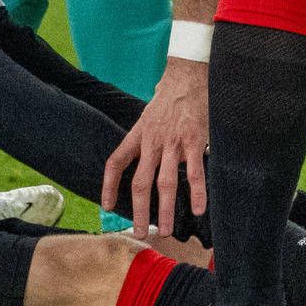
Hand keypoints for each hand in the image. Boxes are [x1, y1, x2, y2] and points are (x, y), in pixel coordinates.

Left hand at [104, 59, 210, 237]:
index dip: (109, 186)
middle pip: (140, 183)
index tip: (108, 206)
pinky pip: (194, 172)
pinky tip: (198, 209)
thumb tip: (148, 146)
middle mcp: (152, 142)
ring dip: (164, 210)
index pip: (116, 163)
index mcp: (139, 134)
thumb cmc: (172, 92)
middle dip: (139, 212)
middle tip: (140, 233)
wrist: (189, 73)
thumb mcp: (150, 112)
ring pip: (165, 184)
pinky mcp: (194, 141)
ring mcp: (173, 143)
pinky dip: (197, 192)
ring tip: (166, 230)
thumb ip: (148, 132)